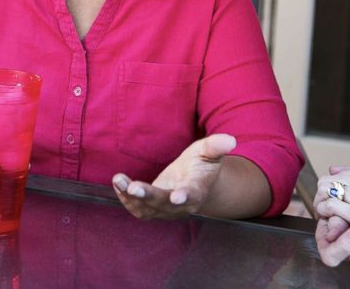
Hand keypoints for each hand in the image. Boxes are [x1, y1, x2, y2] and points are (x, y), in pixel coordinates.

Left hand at [112, 134, 235, 218]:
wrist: (194, 183)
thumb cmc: (201, 164)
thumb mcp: (208, 152)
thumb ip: (216, 146)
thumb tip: (230, 139)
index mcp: (198, 189)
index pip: (192, 195)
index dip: (185, 196)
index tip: (176, 197)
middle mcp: (181, 205)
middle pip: (164, 204)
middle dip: (148, 196)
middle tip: (134, 187)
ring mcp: (166, 210)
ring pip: (147, 209)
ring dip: (131, 197)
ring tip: (119, 180)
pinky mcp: (152, 209)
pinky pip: (137, 209)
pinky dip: (125, 198)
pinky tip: (118, 182)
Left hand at [314, 164, 349, 268]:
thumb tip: (333, 169)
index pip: (336, 173)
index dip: (329, 187)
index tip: (330, 198)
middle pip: (327, 181)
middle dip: (322, 195)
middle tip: (323, 207)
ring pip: (325, 191)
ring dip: (322, 203)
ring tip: (326, 214)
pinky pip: (330, 207)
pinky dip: (325, 213)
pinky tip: (331, 220)